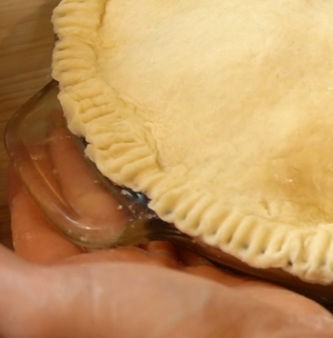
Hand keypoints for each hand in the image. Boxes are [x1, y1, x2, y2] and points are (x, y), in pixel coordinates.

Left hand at [1, 126, 332, 337]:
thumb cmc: (162, 329)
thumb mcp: (64, 306)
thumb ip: (13, 283)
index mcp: (77, 298)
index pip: (38, 237)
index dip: (29, 194)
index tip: (30, 140)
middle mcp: (118, 288)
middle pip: (89, 222)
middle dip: (81, 174)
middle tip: (85, 117)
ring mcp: (168, 279)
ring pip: (138, 219)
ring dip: (130, 180)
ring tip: (130, 126)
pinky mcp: (212, 268)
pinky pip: (185, 223)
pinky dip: (178, 195)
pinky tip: (182, 163)